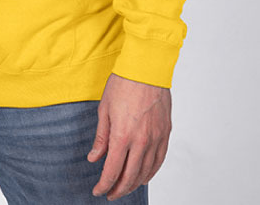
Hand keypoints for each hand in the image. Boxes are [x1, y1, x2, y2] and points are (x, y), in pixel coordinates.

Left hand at [87, 72, 170, 199]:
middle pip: (130, 176)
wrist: (146, 67)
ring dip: (134, 183)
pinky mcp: (165, 132)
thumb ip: (101, 137)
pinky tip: (144, 176)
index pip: (112, 171)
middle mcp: (141, 141)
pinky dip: (151, 172)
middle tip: (110, 193)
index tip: (98, 191)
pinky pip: (160, 160)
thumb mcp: (104, 109)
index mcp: (122, 135)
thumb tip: (94, 158)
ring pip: (146, 172)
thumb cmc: (123, 83)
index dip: (104, 185)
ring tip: (125, 187)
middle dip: (118, 189)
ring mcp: (156, 138)